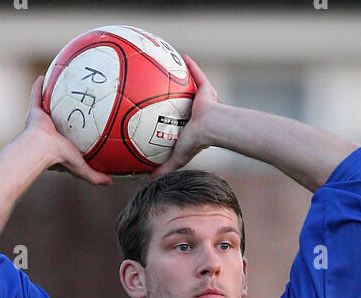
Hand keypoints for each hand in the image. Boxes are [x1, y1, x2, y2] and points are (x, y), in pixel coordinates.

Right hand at [23, 75, 112, 185]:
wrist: (42, 149)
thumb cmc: (61, 159)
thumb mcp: (82, 169)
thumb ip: (96, 176)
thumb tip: (111, 183)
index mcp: (61, 144)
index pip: (70, 137)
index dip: (77, 131)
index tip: (85, 125)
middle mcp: (51, 131)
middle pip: (60, 119)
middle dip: (65, 112)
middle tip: (75, 102)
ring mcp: (41, 121)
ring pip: (48, 106)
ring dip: (53, 97)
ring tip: (61, 85)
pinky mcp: (34, 112)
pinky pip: (35, 95)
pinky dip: (38, 87)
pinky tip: (44, 77)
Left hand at [149, 55, 220, 177]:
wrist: (212, 127)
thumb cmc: (196, 142)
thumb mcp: (177, 158)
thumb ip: (165, 168)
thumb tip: (148, 179)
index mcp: (191, 128)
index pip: (178, 122)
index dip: (171, 119)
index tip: (161, 116)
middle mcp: (197, 113)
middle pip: (184, 103)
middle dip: (176, 97)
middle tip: (164, 92)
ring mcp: (202, 100)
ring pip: (191, 87)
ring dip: (183, 79)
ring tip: (170, 70)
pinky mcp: (207, 90)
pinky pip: (198, 74)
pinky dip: (192, 66)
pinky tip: (183, 56)